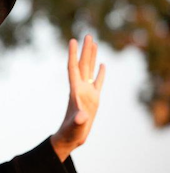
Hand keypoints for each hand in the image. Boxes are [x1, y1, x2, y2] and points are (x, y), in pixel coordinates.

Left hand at [51, 34, 105, 161]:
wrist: (71, 137)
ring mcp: (87, 93)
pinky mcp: (94, 99)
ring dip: (92, 57)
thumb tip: (82, 116)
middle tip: (87, 34)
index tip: (72, 41)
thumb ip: (79, 120)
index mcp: (75, 91)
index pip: (73, 68)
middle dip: (85, 50)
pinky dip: (100, 73)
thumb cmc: (71, 132)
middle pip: (82, 65)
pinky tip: (102, 64)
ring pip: (90, 70)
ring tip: (93, 43)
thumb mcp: (75, 126)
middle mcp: (80, 88)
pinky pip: (98, 82)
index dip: (72, 54)